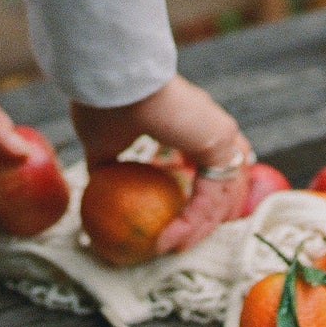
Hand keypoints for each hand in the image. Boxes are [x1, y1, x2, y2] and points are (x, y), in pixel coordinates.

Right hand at [70, 73, 250, 254]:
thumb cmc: (103, 102)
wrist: (111, 78)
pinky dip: (193, 222)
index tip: (172, 223)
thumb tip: (98, 185)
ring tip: (174, 248)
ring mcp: (220, 132)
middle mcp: (210, 126)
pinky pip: (213, 195)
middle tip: (182, 243)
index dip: (196, 197)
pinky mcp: (220, 141)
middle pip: (227, 183)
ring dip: (202, 227)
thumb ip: (106, 164)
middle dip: (210, 218)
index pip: (207, 165)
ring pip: (225, 193)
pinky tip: (169, 239)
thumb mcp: (100, 142)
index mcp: (187, 123)